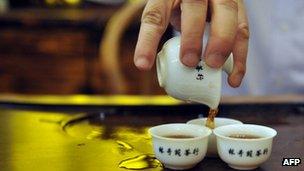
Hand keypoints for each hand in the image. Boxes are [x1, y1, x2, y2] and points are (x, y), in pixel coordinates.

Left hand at [134, 0, 248, 86]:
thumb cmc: (181, 5)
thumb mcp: (167, 10)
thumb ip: (163, 29)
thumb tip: (155, 68)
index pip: (155, 14)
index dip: (147, 41)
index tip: (143, 65)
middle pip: (195, 5)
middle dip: (192, 35)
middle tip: (189, 61)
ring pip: (228, 13)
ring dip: (223, 44)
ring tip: (215, 67)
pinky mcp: (239, 7)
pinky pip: (243, 30)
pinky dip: (240, 56)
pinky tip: (234, 77)